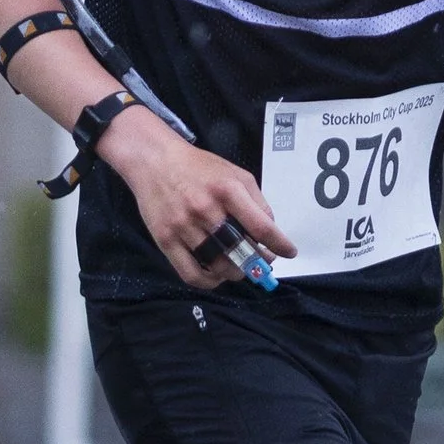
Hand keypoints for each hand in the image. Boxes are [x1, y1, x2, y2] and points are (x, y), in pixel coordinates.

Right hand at [97, 107, 297, 289]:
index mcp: (228, 190)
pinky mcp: (165, 240)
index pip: (261, 226)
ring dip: (235, 273)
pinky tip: (216, 276)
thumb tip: (269, 230)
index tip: (289, 253)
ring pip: (217, 265)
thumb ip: (256, 200)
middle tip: (260, 262)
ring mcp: (184, 226)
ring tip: (239, 268)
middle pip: (239, 250)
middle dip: (256, 262)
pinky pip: (190, 273)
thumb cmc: (199, 167)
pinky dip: (208, 282)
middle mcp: (206, 209)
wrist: (154, 161)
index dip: (280, 245)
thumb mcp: (235, 174)